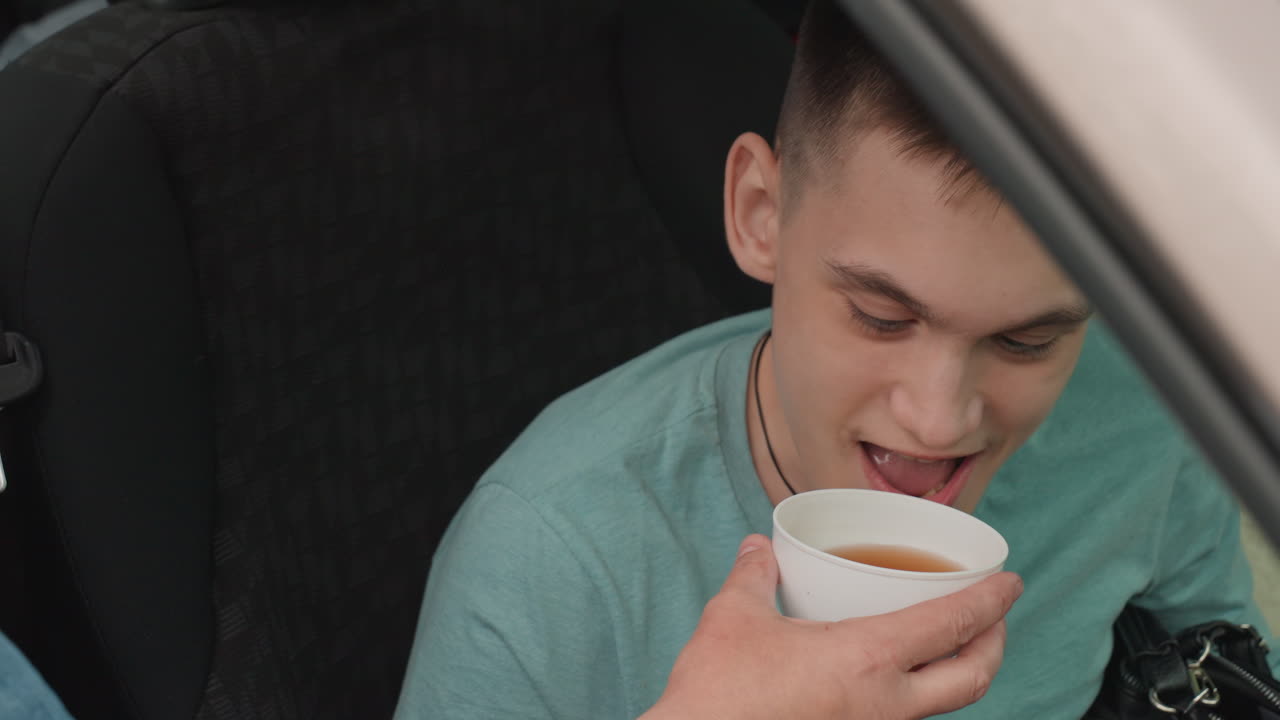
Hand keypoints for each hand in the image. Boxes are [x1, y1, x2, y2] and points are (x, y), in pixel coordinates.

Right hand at [640, 534, 1022, 719]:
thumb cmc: (718, 694)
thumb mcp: (733, 617)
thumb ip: (754, 576)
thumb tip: (759, 548)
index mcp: (867, 661)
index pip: (953, 625)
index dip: (991, 600)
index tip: (1011, 581)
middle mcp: (885, 705)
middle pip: (972, 678)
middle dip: (994, 641)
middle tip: (993, 614)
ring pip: (944, 705)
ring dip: (961, 670)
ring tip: (951, 641)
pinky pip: (908, 718)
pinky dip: (922, 691)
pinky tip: (896, 674)